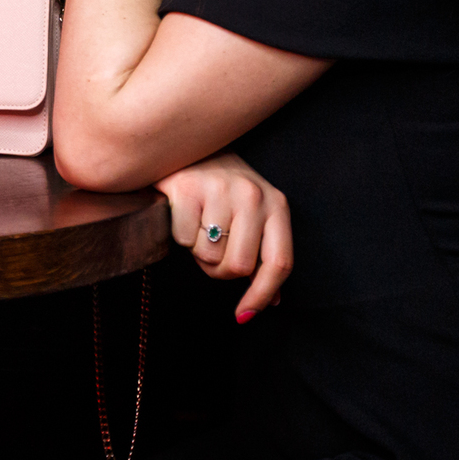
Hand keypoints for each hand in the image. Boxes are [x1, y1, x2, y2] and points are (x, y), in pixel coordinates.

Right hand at [153, 150, 291, 320]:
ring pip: (208, 256)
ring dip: (198, 253)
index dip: (261, 295)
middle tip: (211, 254)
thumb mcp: (254, 216)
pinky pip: (183, 240)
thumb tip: (270, 302)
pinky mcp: (187, 189)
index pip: (279, 263)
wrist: (187, 144)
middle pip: (239, 266)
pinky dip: (179, 236)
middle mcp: (253, 196)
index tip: (244, 316)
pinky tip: (182, 215)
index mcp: (276, 205)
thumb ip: (264, 255)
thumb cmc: (223, 189)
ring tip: (198, 229)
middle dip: (219, 271)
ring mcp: (220, 190)